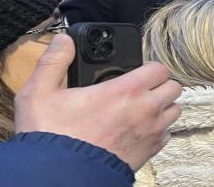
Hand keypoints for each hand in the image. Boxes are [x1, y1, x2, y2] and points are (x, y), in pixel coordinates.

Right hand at [14, 34, 181, 170]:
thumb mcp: (39, 94)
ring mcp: (150, 133)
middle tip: (140, 88)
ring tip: (141, 107)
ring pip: (174, 111)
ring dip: (162, 106)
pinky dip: (158, 129)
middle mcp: (145, 109)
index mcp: (126, 90)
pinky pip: (166, 134)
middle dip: (159, 84)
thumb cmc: (51, 137)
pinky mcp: (149, 153)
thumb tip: (63, 40)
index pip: (159, 68)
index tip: (136, 71)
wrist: (56, 180)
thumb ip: (54, 61)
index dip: (149, 67)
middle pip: (173, 87)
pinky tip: (138, 129)